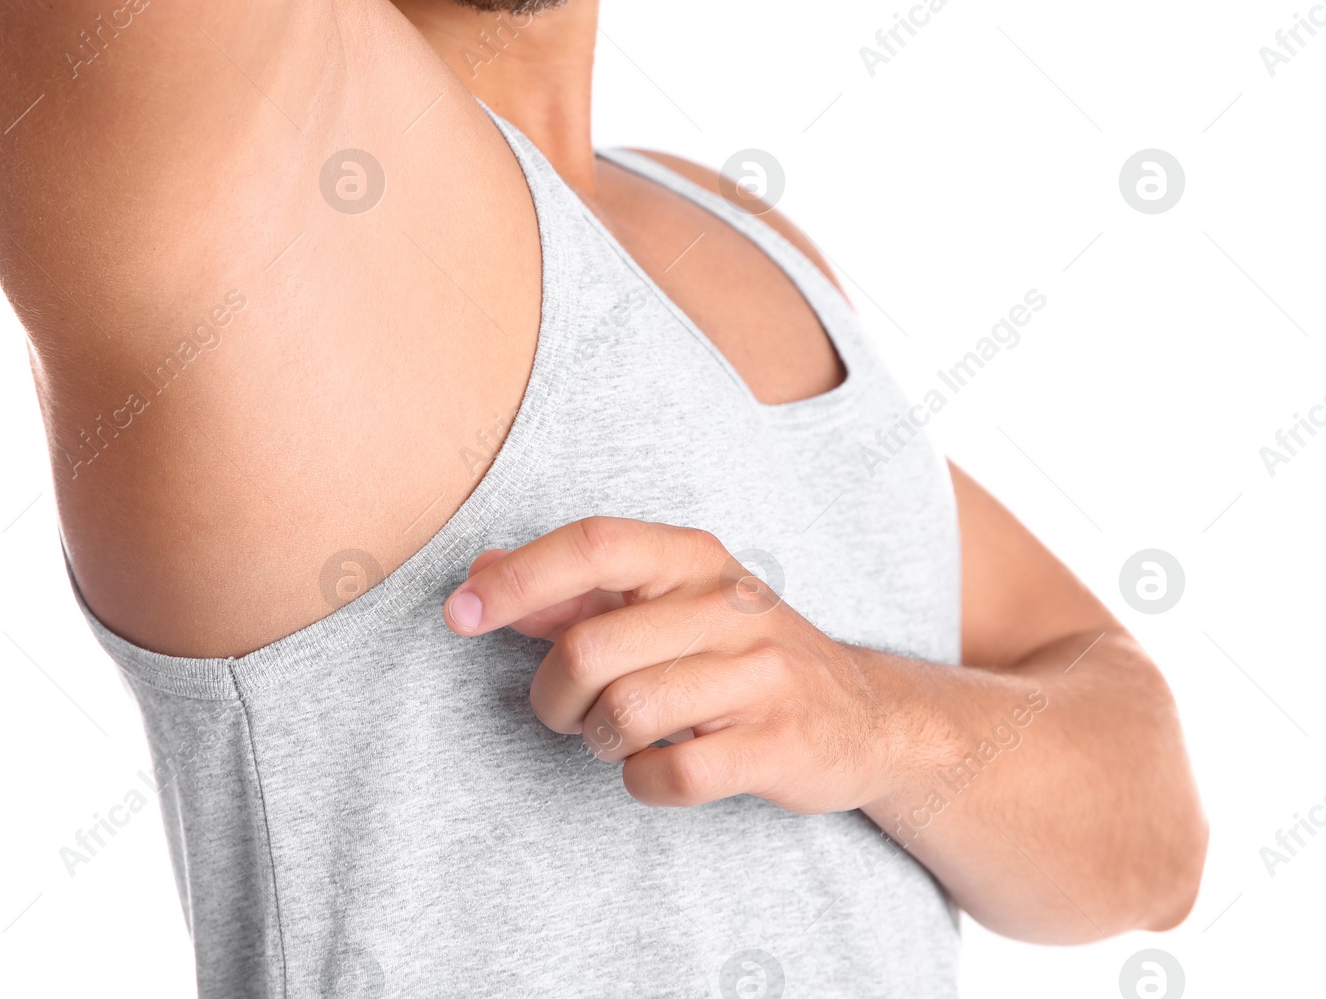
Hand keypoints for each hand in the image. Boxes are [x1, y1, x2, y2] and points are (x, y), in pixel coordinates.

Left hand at [444, 517, 900, 813]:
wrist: (866, 716)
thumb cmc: (739, 654)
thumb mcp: (667, 605)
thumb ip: (575, 592)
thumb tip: (482, 573)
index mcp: (694, 558)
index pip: (595, 545)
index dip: (518, 579)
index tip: (459, 614)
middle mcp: (730, 606)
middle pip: (590, 648)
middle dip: (554, 696)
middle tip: (568, 711)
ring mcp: (761, 675)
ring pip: (624, 714)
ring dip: (599, 740)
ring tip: (620, 737)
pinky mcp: (778, 744)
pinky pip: (669, 773)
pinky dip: (643, 781)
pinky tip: (658, 767)